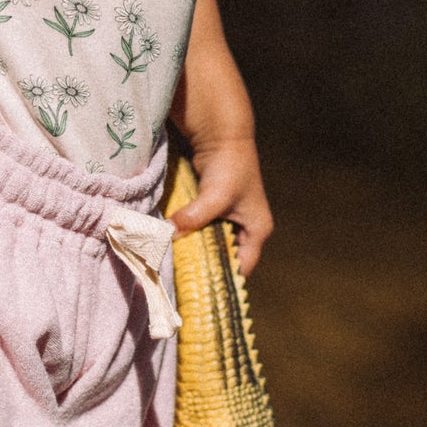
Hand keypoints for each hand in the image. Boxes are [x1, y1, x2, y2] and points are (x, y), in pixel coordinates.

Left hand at [169, 133, 273, 278]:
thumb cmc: (230, 166)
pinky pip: (201, 232)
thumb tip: (169, 234)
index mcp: (257, 230)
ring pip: (211, 245)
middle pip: (226, 258)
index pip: (244, 266)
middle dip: (206, 267)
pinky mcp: (213, 211)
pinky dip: (189, 237)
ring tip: (175, 265)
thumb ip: (195, 217)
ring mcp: (228, 220)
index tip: (201, 290)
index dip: (225, 279)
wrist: (222, 136)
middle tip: (183, 279)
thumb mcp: (215, 196)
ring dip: (195, 251)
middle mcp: (245, 229)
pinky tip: (173, 244)